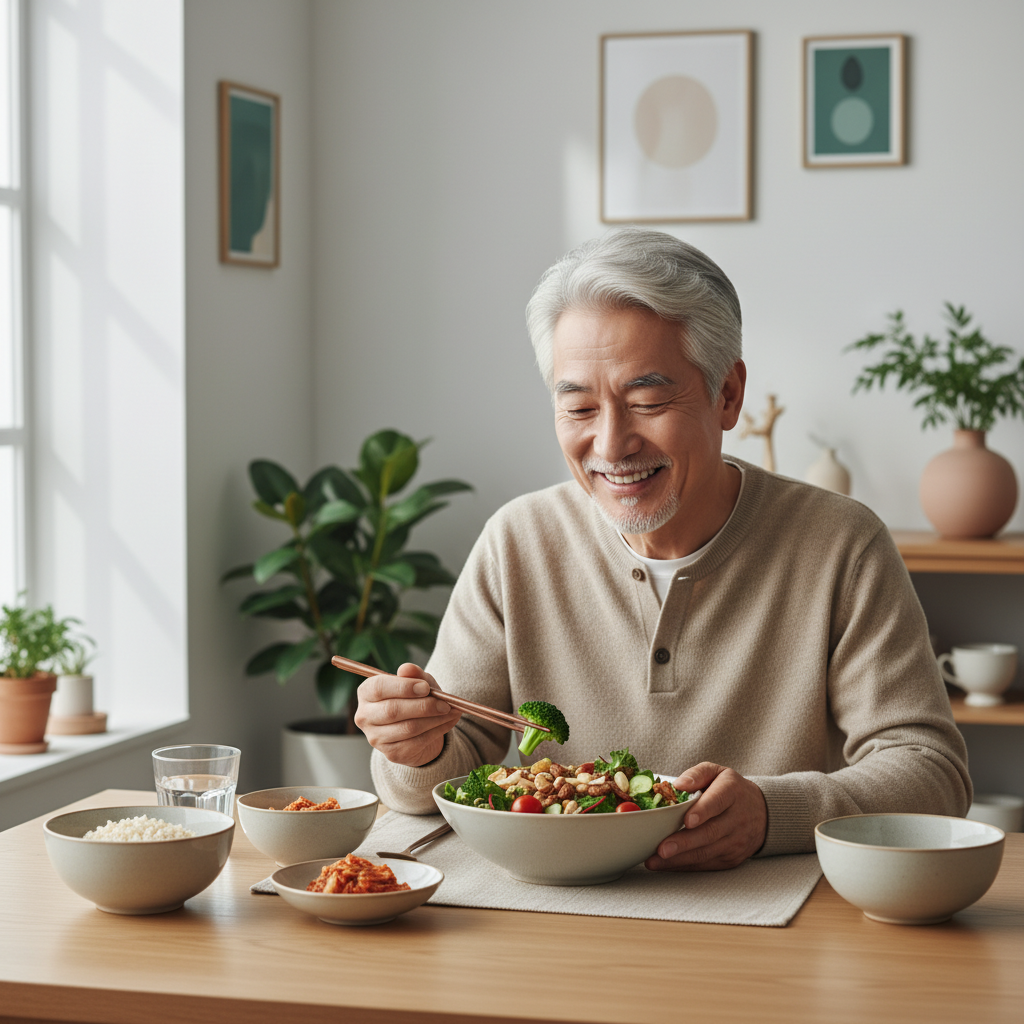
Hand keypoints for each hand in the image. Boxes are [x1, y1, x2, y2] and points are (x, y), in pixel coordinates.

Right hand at [354, 663, 462, 766]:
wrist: (416, 729)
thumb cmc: (414, 698)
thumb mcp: (417, 682)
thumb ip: (413, 674)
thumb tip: (407, 668)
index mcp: (366, 692)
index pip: (379, 688)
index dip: (404, 687)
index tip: (426, 688)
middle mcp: (365, 716)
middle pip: (393, 710)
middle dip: (423, 706)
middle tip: (445, 703)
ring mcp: (376, 737)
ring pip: (408, 728)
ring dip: (435, 719)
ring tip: (451, 710)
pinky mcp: (391, 753)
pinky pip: (417, 742)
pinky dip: (438, 731)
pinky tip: (449, 721)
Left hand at [644, 761, 766, 871]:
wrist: (762, 813)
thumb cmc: (730, 790)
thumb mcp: (717, 773)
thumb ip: (697, 774)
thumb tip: (678, 784)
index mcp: (732, 792)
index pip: (718, 802)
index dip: (703, 812)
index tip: (687, 820)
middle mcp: (737, 819)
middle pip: (710, 833)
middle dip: (684, 843)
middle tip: (662, 849)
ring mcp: (736, 841)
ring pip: (707, 852)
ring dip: (679, 859)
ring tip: (656, 861)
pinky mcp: (732, 858)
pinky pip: (707, 864)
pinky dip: (685, 866)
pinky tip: (666, 865)